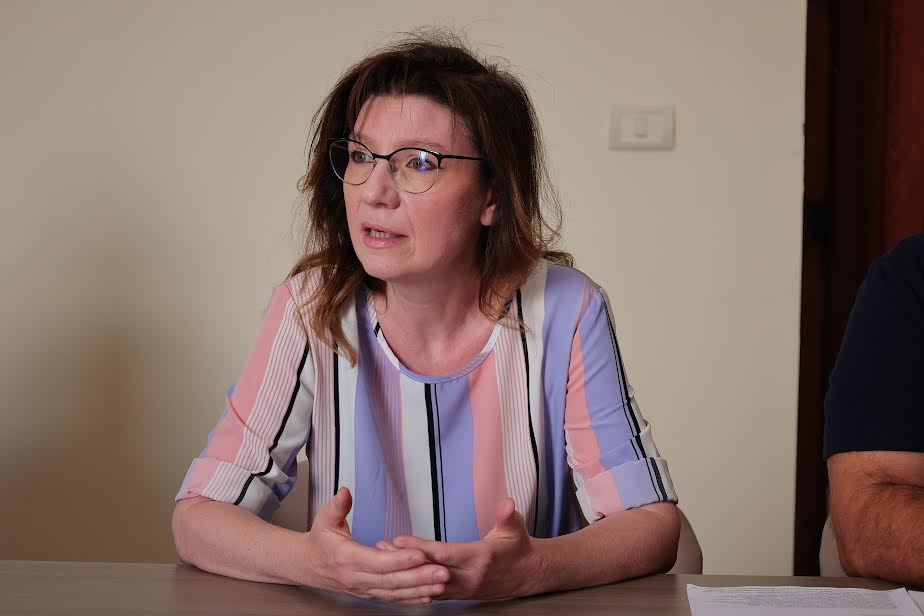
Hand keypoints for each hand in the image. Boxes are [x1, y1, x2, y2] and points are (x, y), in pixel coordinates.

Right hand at [301, 488, 449, 602]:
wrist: (307, 564)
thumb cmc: (319, 539)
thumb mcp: (324, 518)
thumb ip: (337, 506)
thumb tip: (345, 492)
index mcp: (346, 558)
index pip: (377, 561)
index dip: (400, 559)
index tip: (420, 554)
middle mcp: (356, 578)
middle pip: (391, 580)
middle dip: (419, 577)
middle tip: (443, 572)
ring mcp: (363, 588)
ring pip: (395, 592)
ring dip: (421, 589)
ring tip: (442, 583)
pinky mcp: (369, 592)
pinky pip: (393, 597)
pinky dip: (412, 598)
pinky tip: (429, 594)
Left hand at [380, 498, 543, 599]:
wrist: (528, 574)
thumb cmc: (519, 547)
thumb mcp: (516, 528)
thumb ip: (508, 516)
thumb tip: (508, 503)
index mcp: (480, 558)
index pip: (444, 554)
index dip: (421, 547)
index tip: (400, 539)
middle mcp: (469, 577)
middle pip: (429, 570)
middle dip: (404, 560)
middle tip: (380, 549)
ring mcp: (463, 588)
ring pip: (427, 582)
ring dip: (405, 572)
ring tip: (383, 558)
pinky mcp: (460, 593)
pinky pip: (433, 590)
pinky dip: (415, 582)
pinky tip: (400, 574)